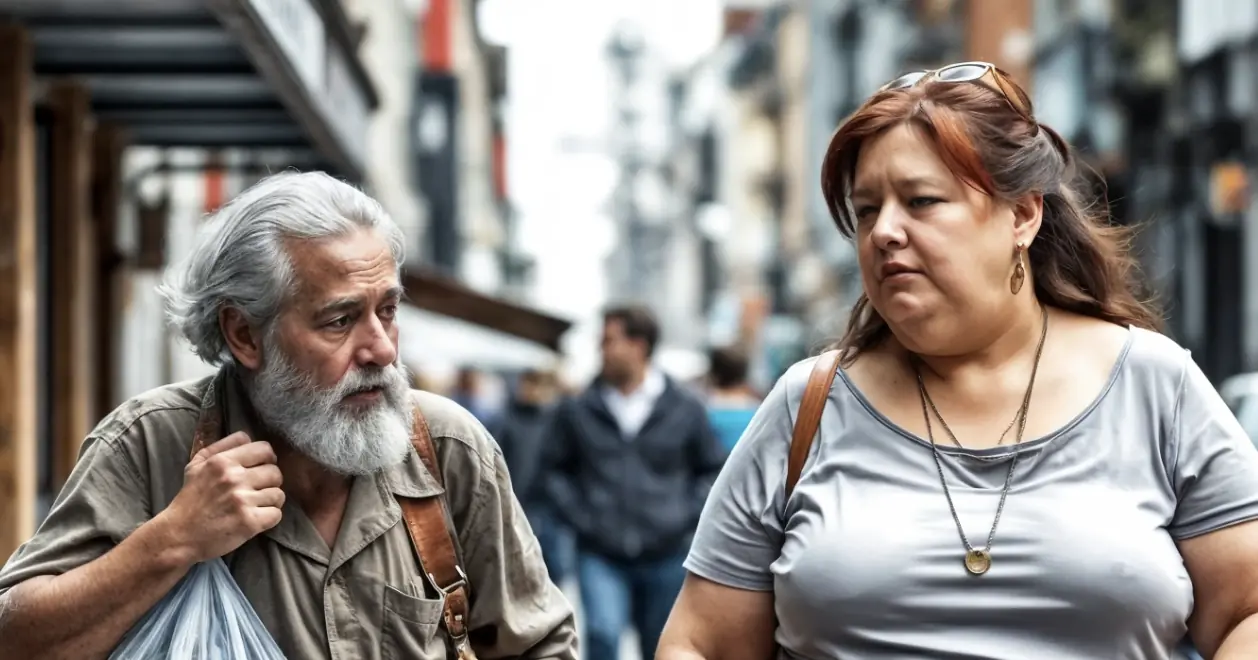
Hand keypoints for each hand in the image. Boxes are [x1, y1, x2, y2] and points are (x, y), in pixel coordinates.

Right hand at [158, 432, 283, 563]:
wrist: (178, 536)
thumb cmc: (189, 500)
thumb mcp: (196, 465)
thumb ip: (221, 446)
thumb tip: (247, 437)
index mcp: (222, 461)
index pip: (265, 449)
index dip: (267, 460)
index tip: (259, 470)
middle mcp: (234, 478)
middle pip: (275, 473)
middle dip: (269, 483)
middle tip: (256, 492)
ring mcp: (242, 500)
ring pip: (278, 494)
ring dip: (270, 502)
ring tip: (255, 507)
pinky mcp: (249, 522)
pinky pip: (276, 514)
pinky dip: (269, 518)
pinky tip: (255, 520)